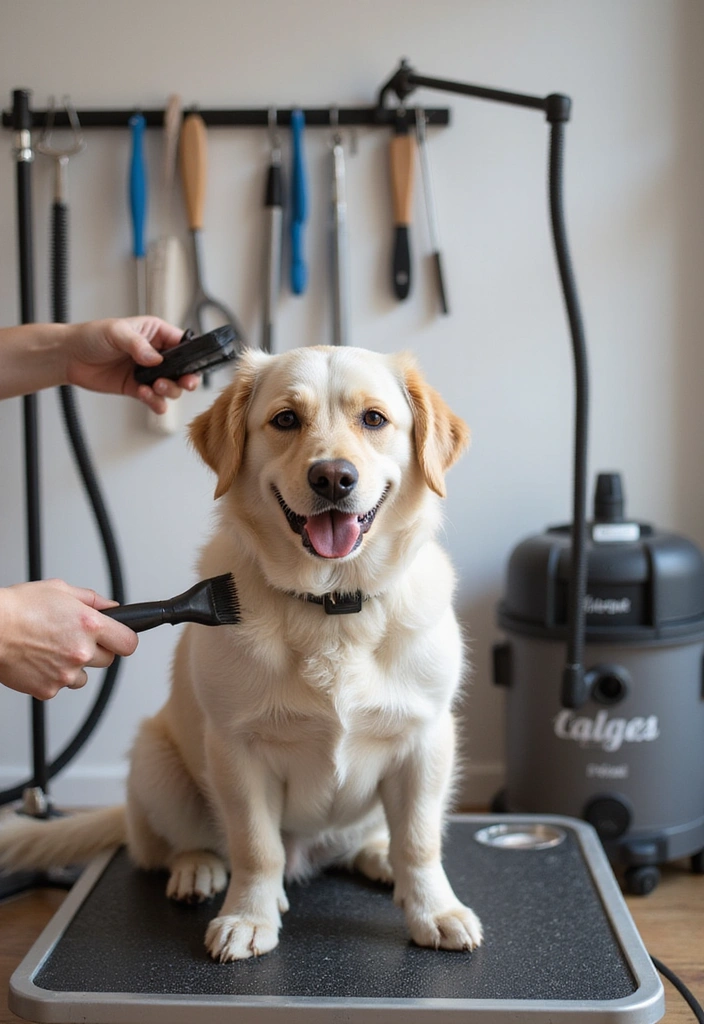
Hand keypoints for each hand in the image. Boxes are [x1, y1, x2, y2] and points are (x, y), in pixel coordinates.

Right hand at [0, 580, 137, 699]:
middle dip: (96, 651)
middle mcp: (81, 651)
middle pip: (108, 660)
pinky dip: (52, 677)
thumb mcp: (60, 590)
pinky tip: (40, 660)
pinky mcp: (49, 689)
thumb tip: (112, 608)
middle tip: (74, 639)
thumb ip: (92, 600)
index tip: (117, 638)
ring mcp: (66, 673)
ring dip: (74, 666)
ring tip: (52, 649)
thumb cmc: (18, 608)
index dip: (123, 640)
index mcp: (89, 625)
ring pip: (83, 676)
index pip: (128, 643)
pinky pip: (60, 686)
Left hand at [64, 317, 199, 413]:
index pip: (183, 344)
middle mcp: (155, 354)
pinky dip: (155, 402)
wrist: (70, 357)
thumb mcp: (116, 332)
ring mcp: (147, 373)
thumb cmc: (91, 336)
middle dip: (186, 378)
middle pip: (183, 370)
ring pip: (171, 387)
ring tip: (154, 387)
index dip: (191, 355)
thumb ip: (138, 345)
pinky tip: (144, 395)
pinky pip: (155, 400)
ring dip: (168, 391)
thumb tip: (156, 359)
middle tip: (183, 383)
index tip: (191, 365)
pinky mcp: (137, 389)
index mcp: (156, 334)